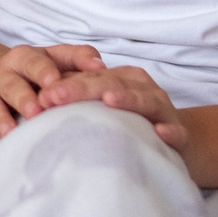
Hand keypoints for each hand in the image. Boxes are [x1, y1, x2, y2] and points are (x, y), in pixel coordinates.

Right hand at [0, 43, 105, 163]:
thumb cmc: (33, 71)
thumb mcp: (53, 57)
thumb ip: (78, 58)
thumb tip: (102, 68)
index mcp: (23, 58)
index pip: (33, 62)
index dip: (43, 72)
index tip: (55, 82)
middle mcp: (1, 75)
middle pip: (11, 84)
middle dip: (22, 97)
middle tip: (36, 112)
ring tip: (10, 134)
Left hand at [37, 64, 190, 149]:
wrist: (177, 139)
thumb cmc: (129, 122)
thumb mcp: (102, 108)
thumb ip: (76, 101)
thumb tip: (37, 104)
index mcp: (119, 78)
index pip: (88, 77)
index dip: (64, 85)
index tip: (40, 96)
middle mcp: (141, 87)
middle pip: (111, 83)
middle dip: (83, 89)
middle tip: (55, 97)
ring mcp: (162, 108)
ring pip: (145, 99)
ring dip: (128, 99)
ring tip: (108, 100)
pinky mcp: (180, 133)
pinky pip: (176, 130)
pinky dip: (169, 131)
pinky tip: (159, 133)